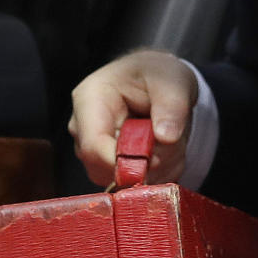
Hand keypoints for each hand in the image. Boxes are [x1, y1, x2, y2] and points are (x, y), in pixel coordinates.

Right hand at [68, 49, 198, 186]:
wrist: (158, 80)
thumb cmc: (159, 75)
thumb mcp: (173, 82)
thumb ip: (172, 107)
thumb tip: (167, 137)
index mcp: (90, 100)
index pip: (94, 146)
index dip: (125, 162)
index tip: (156, 160)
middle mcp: (83, 128)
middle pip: (106, 169)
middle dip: (147, 164)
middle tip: (174, 141)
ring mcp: (93, 148)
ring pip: (122, 179)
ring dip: (158, 168)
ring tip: (172, 139)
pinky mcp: (108, 164)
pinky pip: (133, 183)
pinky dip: (159, 173)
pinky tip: (166, 150)